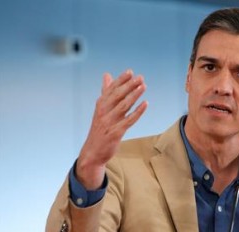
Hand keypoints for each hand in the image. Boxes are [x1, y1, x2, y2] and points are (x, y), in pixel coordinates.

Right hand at [77, 70, 147, 188]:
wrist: (93, 152)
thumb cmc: (100, 129)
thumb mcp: (101, 109)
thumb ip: (105, 92)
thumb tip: (107, 75)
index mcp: (100, 105)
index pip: (111, 89)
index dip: (120, 80)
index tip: (130, 72)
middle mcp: (103, 112)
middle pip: (117, 96)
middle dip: (129, 85)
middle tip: (140, 77)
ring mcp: (109, 122)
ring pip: (123, 106)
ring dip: (134, 95)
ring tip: (143, 86)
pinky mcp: (115, 132)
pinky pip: (128, 120)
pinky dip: (137, 112)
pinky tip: (145, 104)